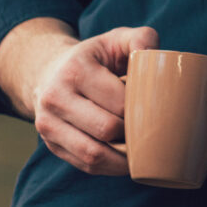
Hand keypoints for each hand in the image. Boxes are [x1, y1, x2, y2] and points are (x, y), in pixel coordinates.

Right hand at [24, 26, 159, 174]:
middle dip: (134, 134)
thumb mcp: (117, 39)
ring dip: (124, 159)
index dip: (143, 110)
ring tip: (145, 152)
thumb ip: (142, 39)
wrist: (50, 72)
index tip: (158, 109)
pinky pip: (85, 165)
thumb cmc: (95, 58)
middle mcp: (55, 98)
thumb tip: (154, 57)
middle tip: (155, 131)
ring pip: (93, 154)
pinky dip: (110, 167)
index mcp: (75, 70)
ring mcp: (48, 125)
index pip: (118, 102)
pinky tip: (127, 160)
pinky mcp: (51, 145)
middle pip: (106, 129)